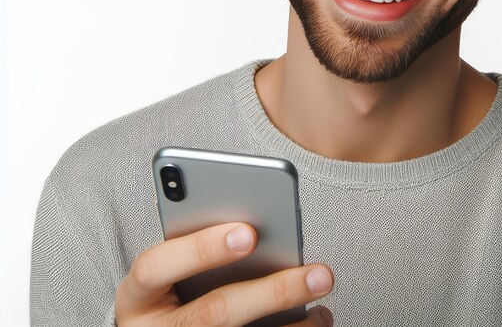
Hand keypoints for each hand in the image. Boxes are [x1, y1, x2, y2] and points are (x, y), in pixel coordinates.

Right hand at [115, 222, 333, 325]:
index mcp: (137, 297)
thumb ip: (193, 247)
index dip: (200, 249)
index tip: (248, 232)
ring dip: (295, 321)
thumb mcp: (165, 272)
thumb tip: (257, 224)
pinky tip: (318, 319)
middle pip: (215, 313)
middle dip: (272, 291)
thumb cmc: (166, 293)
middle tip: (318, 273)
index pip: (155, 267)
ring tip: (325, 291)